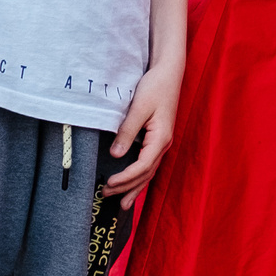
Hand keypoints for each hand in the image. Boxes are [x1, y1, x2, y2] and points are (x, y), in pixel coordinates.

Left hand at [103, 62, 181, 205]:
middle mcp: (164, 144)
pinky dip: (140, 176)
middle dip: (127, 187)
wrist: (168, 73)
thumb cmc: (155, 87)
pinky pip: (149, 163)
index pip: (143, 166)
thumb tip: (116, 154)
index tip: (110, 183)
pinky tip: (132, 183)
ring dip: (135, 187)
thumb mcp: (139, 107)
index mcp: (161, 138)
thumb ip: (127, 131)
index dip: (126, 177)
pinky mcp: (158, 139)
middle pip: (146, 173)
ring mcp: (162, 143)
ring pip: (149, 172)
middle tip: (107, 195)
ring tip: (122, 203)